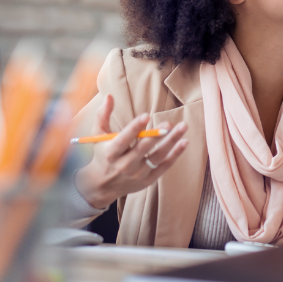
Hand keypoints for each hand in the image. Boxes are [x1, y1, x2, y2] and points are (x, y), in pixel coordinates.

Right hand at [73, 94, 188, 208]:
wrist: (103, 185)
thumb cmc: (103, 154)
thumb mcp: (98, 136)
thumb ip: (102, 115)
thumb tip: (109, 96)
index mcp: (110, 153)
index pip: (123, 140)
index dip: (134, 128)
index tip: (146, 115)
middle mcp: (124, 165)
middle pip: (142, 149)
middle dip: (156, 136)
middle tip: (168, 124)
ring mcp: (138, 174)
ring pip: (157, 157)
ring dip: (171, 142)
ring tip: (182, 127)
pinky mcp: (149, 180)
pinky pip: (164, 166)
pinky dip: (175, 155)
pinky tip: (184, 141)